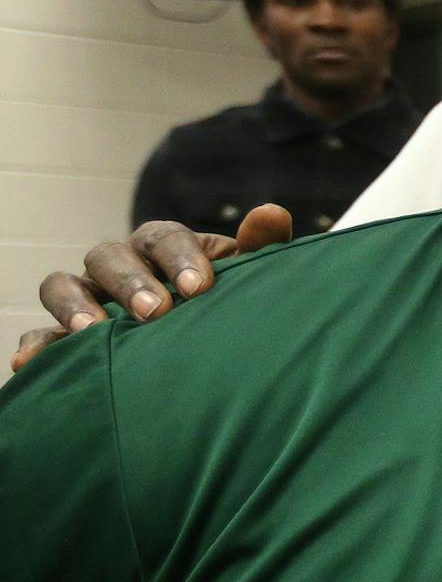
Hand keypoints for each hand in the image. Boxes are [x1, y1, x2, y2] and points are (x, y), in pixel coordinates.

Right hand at [11, 205, 292, 371]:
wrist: (205, 351)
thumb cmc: (223, 305)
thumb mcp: (245, 280)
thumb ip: (258, 250)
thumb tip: (271, 215)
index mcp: (163, 247)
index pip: (164, 237)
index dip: (179, 256)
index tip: (200, 287)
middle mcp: (119, 266)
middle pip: (109, 256)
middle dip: (130, 281)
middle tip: (156, 312)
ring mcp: (86, 299)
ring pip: (63, 285)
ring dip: (76, 306)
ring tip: (93, 333)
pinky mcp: (64, 337)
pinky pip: (38, 336)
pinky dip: (35, 348)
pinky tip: (30, 366)